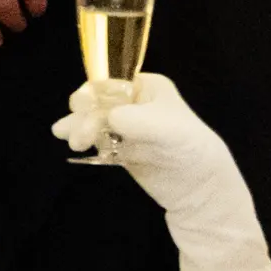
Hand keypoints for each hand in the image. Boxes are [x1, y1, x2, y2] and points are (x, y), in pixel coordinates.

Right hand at [53, 72, 232, 184]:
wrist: (200, 188)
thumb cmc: (189, 148)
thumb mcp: (167, 128)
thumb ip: (135, 120)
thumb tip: (105, 118)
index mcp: (147, 86)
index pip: (111, 82)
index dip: (93, 94)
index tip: (80, 109)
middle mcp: (134, 102)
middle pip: (97, 101)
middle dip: (84, 115)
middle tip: (78, 137)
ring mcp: (126, 125)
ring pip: (93, 120)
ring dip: (79, 127)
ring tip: (71, 141)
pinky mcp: (121, 147)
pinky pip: (97, 139)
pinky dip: (84, 139)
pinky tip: (72, 143)